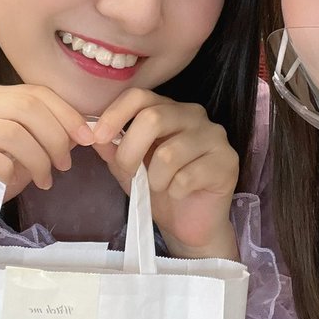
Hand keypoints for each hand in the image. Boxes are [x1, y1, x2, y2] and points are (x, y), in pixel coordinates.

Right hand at [0, 84, 93, 224]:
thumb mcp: (28, 153)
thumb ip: (50, 136)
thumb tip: (83, 130)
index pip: (36, 92)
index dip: (67, 114)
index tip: (87, 139)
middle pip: (26, 107)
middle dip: (55, 137)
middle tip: (64, 165)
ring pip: (10, 132)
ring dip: (37, 159)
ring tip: (44, 180)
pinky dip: (8, 169)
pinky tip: (11, 181)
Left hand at [91, 89, 239, 260]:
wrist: (188, 222)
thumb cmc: (159, 188)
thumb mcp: (127, 167)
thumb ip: (111, 148)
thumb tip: (91, 132)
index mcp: (169, 109)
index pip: (140, 96)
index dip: (115, 114)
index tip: (97, 137)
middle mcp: (194, 115)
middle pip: (153, 118)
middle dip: (130, 151)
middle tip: (128, 172)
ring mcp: (214, 136)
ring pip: (169, 153)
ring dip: (155, 179)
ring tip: (161, 186)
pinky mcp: (227, 161)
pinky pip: (187, 177)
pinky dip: (174, 191)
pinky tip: (180, 194)